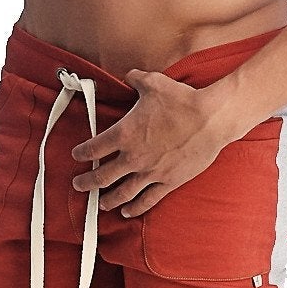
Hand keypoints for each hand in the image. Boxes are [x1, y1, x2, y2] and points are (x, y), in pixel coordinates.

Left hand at [69, 68, 222, 214]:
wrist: (211, 119)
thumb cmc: (182, 100)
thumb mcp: (154, 83)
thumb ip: (136, 79)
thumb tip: (129, 75)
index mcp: (125, 134)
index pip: (93, 148)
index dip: (81, 153)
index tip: (76, 155)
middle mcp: (133, 157)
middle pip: (102, 176)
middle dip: (87, 182)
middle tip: (78, 185)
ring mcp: (151, 173)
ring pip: (122, 193)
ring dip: (108, 200)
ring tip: (100, 204)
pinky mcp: (169, 182)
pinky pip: (148, 200)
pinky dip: (135, 208)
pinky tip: (127, 212)